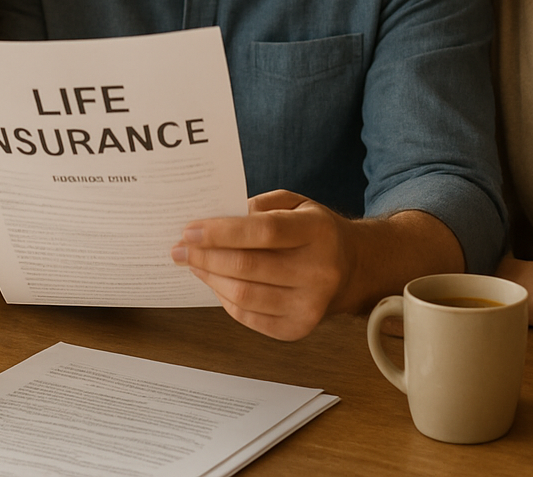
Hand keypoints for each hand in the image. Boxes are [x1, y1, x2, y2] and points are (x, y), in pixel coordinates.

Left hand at [170, 190, 357, 340]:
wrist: (354, 268)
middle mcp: (319, 271)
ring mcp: (310, 306)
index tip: (190, 230)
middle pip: (248, 266)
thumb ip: (258, 206)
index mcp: (318, 232)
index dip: (221, 232)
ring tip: (192, 263)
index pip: (264, 232)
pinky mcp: (298, 330)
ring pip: (244, 295)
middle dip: (205, 256)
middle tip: (179, 248)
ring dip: (209, 278)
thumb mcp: (296, 203)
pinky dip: (223, 299)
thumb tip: (214, 219)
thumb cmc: (315, 231)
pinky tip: (214, 281)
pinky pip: (248, 317)